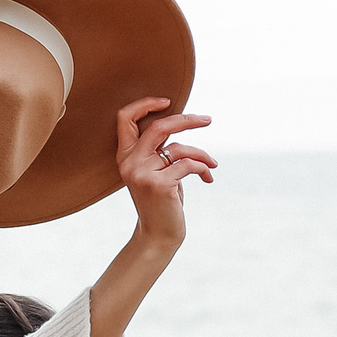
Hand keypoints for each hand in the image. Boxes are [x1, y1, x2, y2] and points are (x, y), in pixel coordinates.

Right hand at [114, 97, 216, 248]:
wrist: (158, 235)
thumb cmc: (162, 201)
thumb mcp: (155, 171)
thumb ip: (160, 149)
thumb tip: (184, 121)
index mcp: (124, 156)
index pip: (125, 118)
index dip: (145, 104)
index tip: (168, 101)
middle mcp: (129, 162)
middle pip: (159, 126)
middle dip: (187, 120)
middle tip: (208, 120)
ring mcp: (142, 173)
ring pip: (179, 148)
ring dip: (201, 154)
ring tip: (212, 164)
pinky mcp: (159, 185)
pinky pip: (189, 165)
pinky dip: (203, 168)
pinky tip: (208, 177)